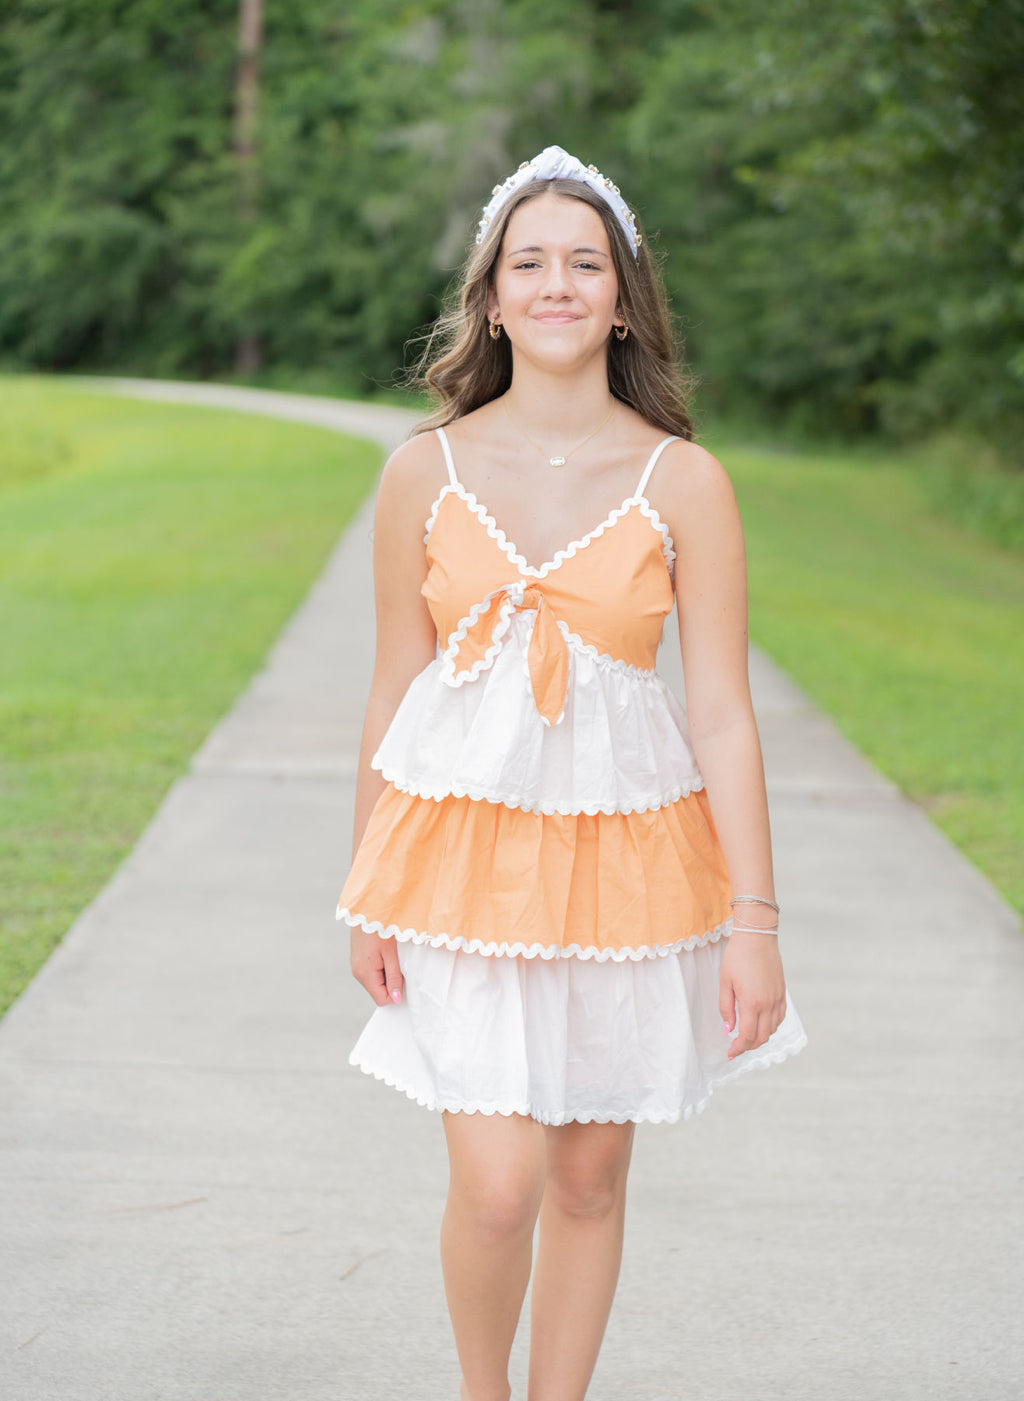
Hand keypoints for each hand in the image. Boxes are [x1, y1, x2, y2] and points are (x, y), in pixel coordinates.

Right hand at [350, 925, 404, 1006]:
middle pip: (378, 991)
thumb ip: (394, 977)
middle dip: (392, 983)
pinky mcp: (358, 959)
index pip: (381, 999)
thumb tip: (396, 999)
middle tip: (399, 964)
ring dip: (387, 973)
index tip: (404, 979)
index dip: (395, 994)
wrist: (366, 909)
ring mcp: (356, 966)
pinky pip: (372, 972)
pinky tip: (385, 953)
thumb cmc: (380, 928)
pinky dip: (382, 966)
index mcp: (365, 974)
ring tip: (391, 955)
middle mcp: (357, 973)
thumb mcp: (391, 954)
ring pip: (376, 982)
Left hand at [719, 930, 786, 1060]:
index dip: (738, 1049)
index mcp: (752, 1003)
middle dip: (748, 1047)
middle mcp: (768, 1004)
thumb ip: (726, 1008)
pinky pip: (779, 1017)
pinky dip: (770, 1026)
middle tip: (736, 1048)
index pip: (747, 1036)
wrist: (757, 937)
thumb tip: (728, 1029)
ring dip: (759, 1038)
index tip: (729, 1053)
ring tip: (746, 1037)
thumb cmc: (737, 957)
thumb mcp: (725, 982)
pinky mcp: (782, 992)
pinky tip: (761, 1024)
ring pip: (772, 1029)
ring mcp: (777, 998)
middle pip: (761, 1037)